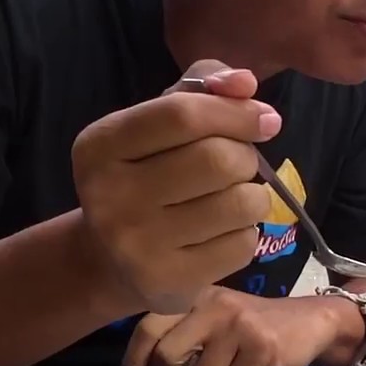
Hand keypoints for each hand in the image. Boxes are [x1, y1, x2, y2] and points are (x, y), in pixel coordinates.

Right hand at [73, 61, 280, 313]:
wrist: (111, 260)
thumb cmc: (145, 175)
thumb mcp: (157, 124)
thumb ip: (200, 90)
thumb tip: (245, 83)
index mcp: (100, 145)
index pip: (183, 114)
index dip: (236, 112)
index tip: (265, 120)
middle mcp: (110, 196)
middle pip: (218, 160)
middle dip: (245, 156)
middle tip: (237, 165)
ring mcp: (137, 245)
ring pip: (240, 203)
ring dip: (253, 196)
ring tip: (232, 198)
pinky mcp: (168, 283)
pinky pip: (242, 244)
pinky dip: (245, 233)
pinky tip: (220, 233)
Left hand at [119, 287, 336, 365]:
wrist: (307, 321)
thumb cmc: (249, 326)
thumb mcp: (211, 319)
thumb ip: (179, 335)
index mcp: (194, 295)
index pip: (149, 326)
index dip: (133, 361)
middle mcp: (212, 304)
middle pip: (167, 356)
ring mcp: (237, 324)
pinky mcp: (260, 344)